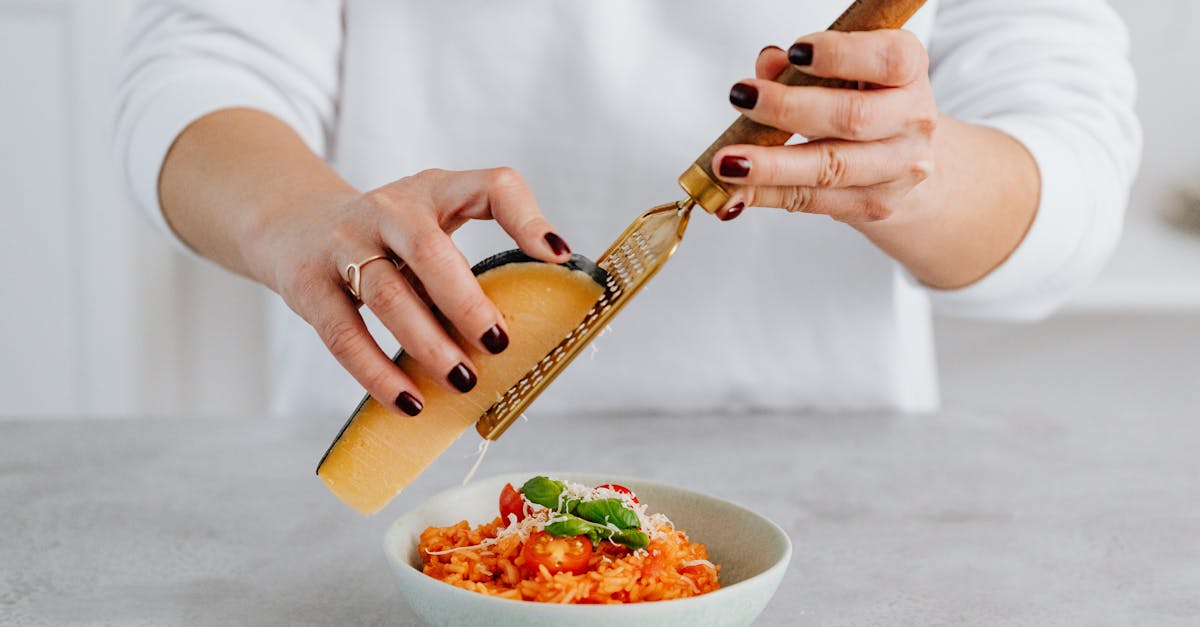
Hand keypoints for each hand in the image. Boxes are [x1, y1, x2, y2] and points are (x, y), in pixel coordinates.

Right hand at [248, 168, 570, 415]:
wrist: (294, 226)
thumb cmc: (388, 238)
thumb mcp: (434, 224)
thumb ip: (481, 253)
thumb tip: (545, 316)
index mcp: (434, 191)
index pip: (491, 186)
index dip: (527, 218)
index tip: (558, 258)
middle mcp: (388, 209)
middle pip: (429, 249)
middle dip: (466, 301)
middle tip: (498, 343)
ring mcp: (344, 243)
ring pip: (386, 295)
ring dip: (428, 343)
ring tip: (462, 381)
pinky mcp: (308, 284)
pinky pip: (344, 334)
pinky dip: (377, 372)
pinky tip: (409, 401)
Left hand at [712, 30, 937, 224]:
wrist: (904, 159)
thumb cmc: (867, 101)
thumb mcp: (844, 73)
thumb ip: (804, 66)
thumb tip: (769, 63)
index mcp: (910, 70)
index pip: (888, 60)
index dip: (841, 55)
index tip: (795, 52)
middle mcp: (914, 119)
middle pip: (852, 117)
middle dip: (790, 109)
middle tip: (742, 98)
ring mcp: (899, 168)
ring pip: (831, 168)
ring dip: (771, 165)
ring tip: (727, 161)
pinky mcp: (876, 205)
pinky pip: (813, 201)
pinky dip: (769, 195)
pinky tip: (737, 192)